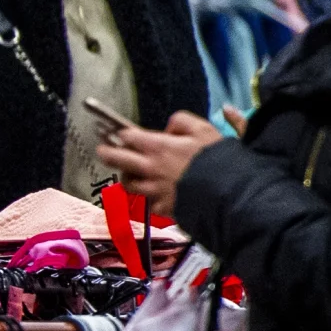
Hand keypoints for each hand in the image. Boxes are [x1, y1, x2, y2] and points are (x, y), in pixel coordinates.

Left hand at [96, 112, 225, 219]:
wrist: (228, 192)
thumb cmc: (216, 158)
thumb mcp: (203, 128)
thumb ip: (181, 121)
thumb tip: (168, 128)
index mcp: (158, 147)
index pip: (127, 137)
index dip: (119, 134)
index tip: (113, 133)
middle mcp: (150, 169)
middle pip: (117, 160)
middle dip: (106, 153)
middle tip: (102, 151)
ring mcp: (154, 190)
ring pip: (129, 184)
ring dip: (128, 177)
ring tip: (130, 173)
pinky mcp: (162, 208)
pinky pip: (149, 203)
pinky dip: (150, 198)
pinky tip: (155, 194)